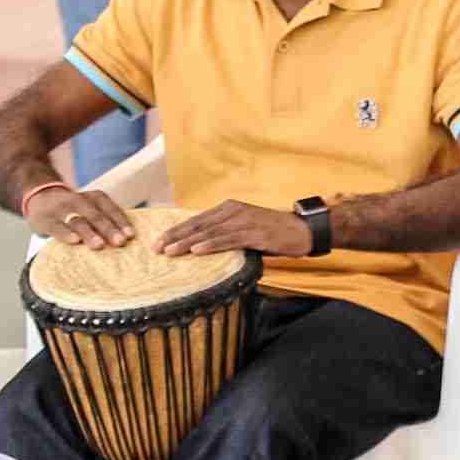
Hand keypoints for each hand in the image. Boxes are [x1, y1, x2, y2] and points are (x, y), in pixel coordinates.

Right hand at [22, 182, 140, 249]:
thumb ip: (105, 220)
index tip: (130, 235)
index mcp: (94, 197)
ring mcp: (61, 210)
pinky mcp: (45, 220)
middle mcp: (78, 200)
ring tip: (99, 245)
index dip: (121, 222)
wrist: (39, 198)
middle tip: (120, 242)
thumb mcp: (90, 208)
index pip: (110, 209)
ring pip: (77, 221)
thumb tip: (128, 240)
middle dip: (109, 229)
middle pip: (96, 215)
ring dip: (89, 233)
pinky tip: (74, 241)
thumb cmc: (74, 211)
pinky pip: (56, 227)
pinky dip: (65, 234)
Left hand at [159, 200, 314, 259]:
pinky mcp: (255, 233)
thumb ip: (226, 234)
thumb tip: (203, 247)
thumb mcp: (246, 229)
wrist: (303, 230)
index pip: (197, 220)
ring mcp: (245, 221)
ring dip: (187, 242)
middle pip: (198, 225)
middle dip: (175, 236)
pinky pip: (228, 240)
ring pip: (209, 233)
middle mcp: (234, 211)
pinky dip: (211, 245)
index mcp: (229, 208)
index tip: (158, 242)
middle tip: (156, 248)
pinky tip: (197, 251)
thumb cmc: (274, 233)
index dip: (176, 230)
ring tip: (169, 251)